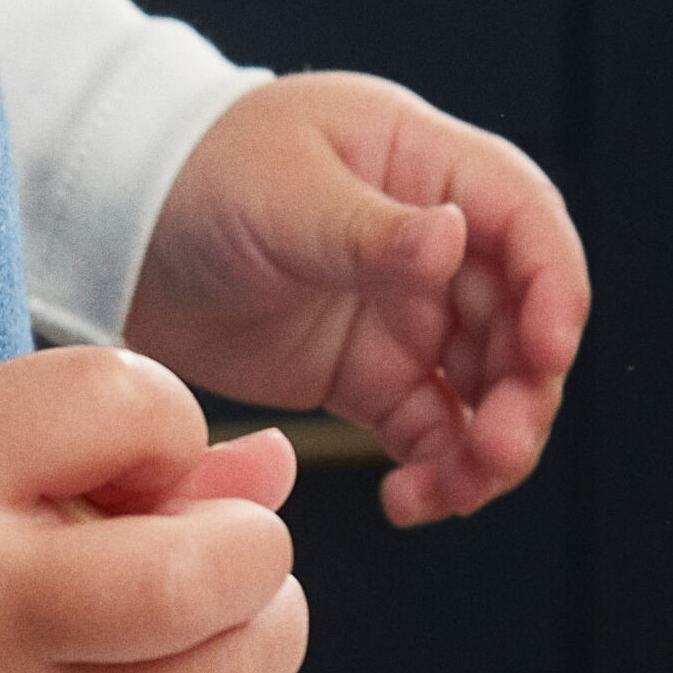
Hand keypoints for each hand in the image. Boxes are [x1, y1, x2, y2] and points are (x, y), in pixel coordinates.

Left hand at [122, 73, 585, 524]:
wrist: (117, 232)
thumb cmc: (198, 174)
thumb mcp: (282, 191)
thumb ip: (371, 228)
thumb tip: (454, 240)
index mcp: (428, 168)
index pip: (528, 224)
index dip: (555, 289)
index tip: (547, 352)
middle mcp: (435, 244)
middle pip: (521, 321)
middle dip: (525, 391)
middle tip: (500, 450)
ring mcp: (406, 314)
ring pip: (487, 389)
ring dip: (490, 444)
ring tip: (455, 492)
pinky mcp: (370, 377)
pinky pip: (432, 433)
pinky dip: (437, 472)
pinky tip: (411, 504)